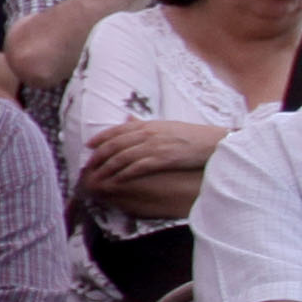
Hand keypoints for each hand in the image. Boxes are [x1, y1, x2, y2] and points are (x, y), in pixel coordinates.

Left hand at [75, 120, 207, 204]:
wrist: (215, 143)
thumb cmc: (193, 136)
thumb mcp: (167, 126)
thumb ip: (146, 125)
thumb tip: (128, 120)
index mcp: (149, 124)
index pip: (118, 129)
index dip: (101, 137)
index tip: (88, 145)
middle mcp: (149, 133)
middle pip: (116, 143)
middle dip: (99, 155)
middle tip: (87, 165)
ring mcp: (155, 145)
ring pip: (123, 156)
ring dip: (107, 167)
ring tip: (97, 176)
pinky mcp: (163, 158)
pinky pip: (138, 167)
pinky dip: (124, 173)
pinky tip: (115, 180)